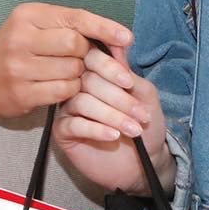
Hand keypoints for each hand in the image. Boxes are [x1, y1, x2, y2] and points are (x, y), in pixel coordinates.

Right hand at [0, 3, 131, 120]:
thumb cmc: (14, 49)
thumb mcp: (33, 26)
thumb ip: (67, 26)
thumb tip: (115, 35)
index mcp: (28, 15)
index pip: (75, 18)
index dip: (105, 28)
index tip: (128, 38)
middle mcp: (22, 38)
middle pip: (76, 45)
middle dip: (87, 54)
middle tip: (84, 60)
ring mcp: (19, 67)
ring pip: (72, 70)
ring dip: (78, 74)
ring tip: (69, 73)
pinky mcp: (22, 93)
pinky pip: (64, 92)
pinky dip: (70, 91)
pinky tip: (63, 87)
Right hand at [56, 44, 174, 195]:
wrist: (144, 162)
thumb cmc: (145, 125)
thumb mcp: (145, 96)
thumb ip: (130, 74)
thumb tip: (117, 47)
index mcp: (97, 73)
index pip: (93, 57)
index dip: (110, 67)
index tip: (129, 82)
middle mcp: (79, 86)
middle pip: (87, 79)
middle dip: (117, 97)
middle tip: (140, 115)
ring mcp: (69, 108)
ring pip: (81, 101)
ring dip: (112, 115)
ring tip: (133, 130)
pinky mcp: (63, 131)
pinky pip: (73, 124)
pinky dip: (96, 129)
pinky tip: (113, 136)